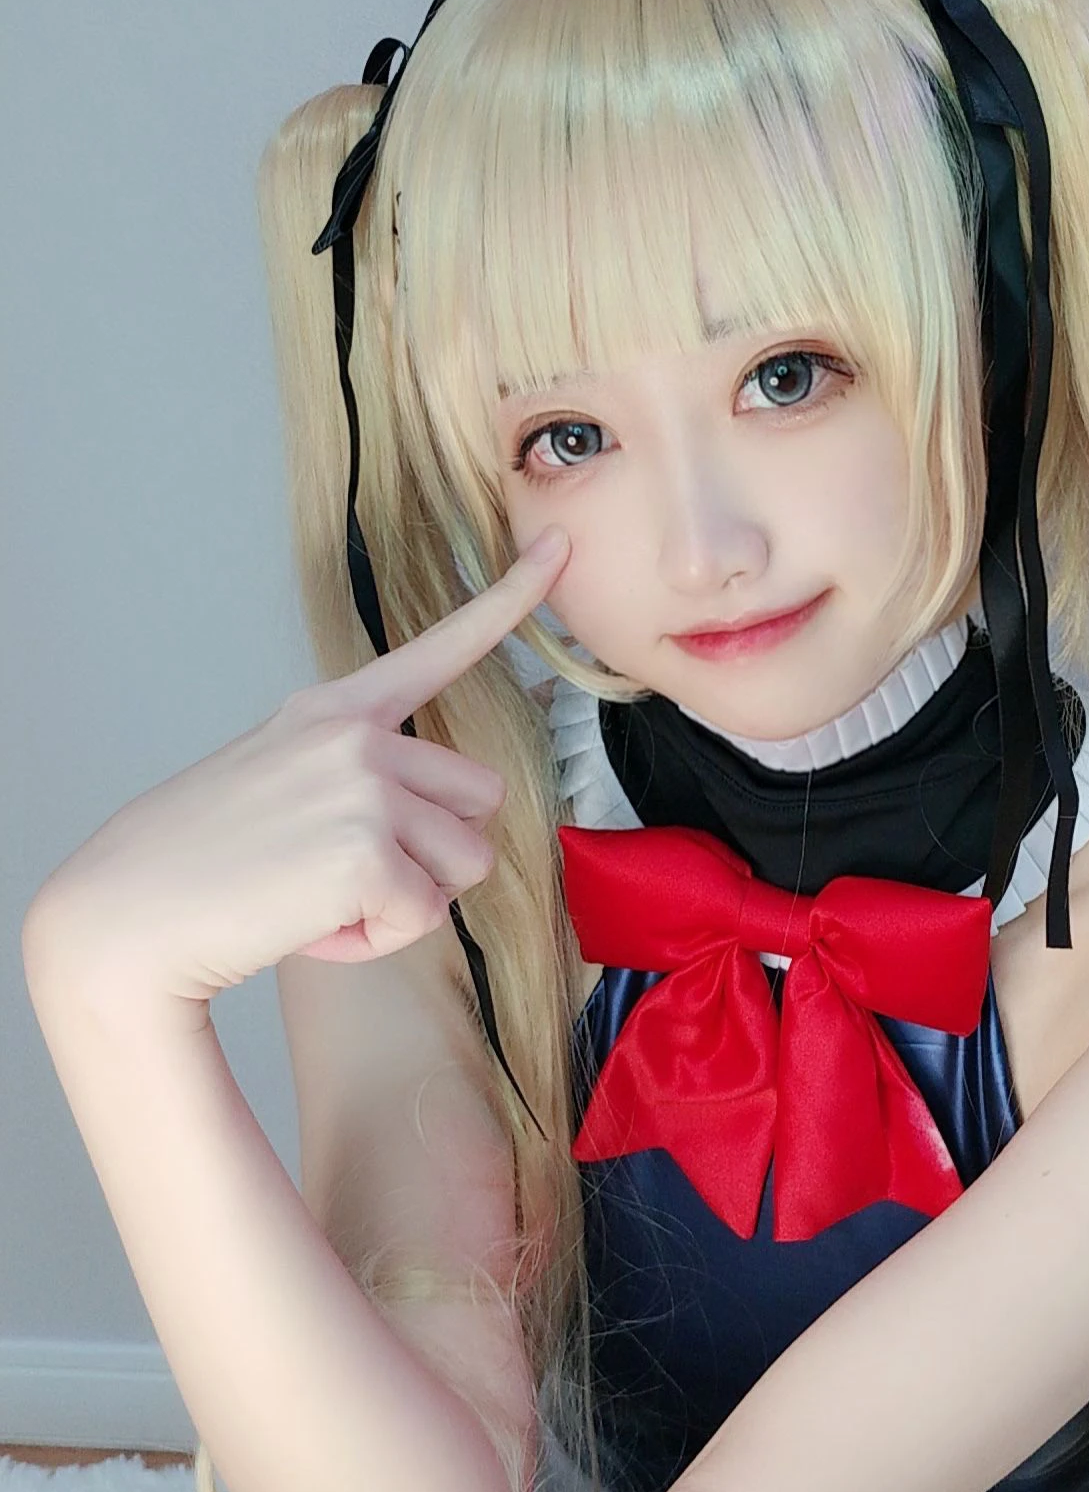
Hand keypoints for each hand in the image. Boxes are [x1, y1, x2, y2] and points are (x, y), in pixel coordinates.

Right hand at [24, 527, 570, 1006]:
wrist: (128, 914)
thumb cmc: (200, 865)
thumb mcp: (281, 785)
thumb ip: (359, 781)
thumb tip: (440, 828)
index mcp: (334, 711)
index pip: (440, 648)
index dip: (510, 599)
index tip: (557, 552)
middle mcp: (356, 734)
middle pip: (480, 801)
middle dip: (434, 856)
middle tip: (346, 876)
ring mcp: (364, 785)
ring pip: (464, 865)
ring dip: (404, 904)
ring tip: (321, 900)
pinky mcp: (368, 849)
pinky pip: (423, 918)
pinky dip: (375, 940)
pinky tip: (310, 926)